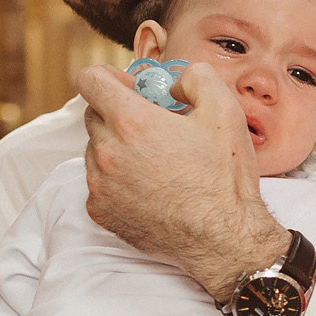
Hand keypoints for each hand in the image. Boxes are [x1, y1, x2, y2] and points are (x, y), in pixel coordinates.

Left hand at [79, 64, 287, 298]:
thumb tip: (172, 83)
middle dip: (118, 112)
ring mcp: (100, 185)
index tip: (131, 88)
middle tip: (152, 125)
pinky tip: (149, 185)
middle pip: (93, 114)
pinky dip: (117, 178)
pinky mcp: (101, 211)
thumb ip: (195, 77)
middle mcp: (107, 152)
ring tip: (154, 160)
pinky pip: (99, 182)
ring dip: (117, 146)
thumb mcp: (225, 110)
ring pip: (95, 149)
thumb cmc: (224, 178)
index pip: (90, 80)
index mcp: (131, 121)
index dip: (110, 77)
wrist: (224, 239)